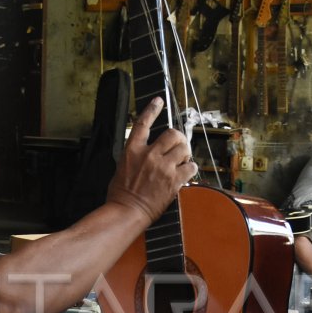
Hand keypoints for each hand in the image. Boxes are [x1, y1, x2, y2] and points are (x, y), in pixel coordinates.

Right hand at [105, 98, 195, 221]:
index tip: (159, 101)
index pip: (143, 123)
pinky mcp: (173, 180)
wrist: (127, 211)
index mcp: (132, 150)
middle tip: (179, 146)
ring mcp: (163, 167)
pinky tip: (186, 172)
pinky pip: (191, 167)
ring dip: (186, 153)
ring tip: (182, 161)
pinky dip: (191, 168)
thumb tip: (148, 152)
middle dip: (179, 138)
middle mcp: (149, 155)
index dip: (152, 110)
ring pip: (184, 149)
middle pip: (172, 134)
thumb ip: (136, 155)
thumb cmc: (121, 194)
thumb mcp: (122, 167)